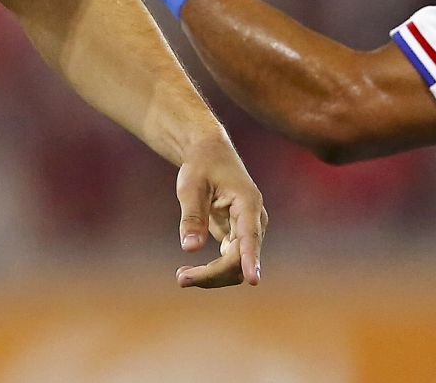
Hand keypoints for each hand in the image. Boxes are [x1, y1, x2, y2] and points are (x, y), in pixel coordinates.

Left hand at [173, 138, 266, 288]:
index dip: (251, 259)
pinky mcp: (239, 237)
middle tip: (181, 278)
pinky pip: (229, 262)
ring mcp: (249, 230)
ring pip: (236, 265)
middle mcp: (254, 220)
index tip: (253, 280)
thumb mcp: (191, 187)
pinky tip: (189, 273)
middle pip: (240, 258)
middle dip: (214, 273)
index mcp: (248, 203)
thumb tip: (190, 248)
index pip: (250, 236)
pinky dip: (211, 271)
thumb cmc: (201, 166)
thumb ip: (192, 217)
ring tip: (182, 277)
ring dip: (212, 276)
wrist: (210, 154)